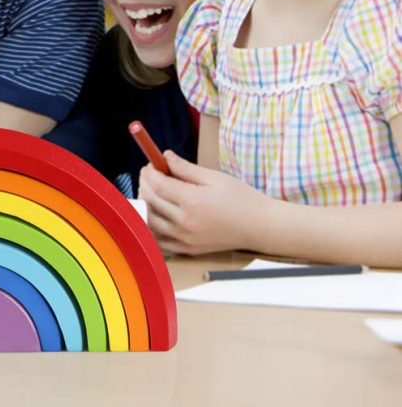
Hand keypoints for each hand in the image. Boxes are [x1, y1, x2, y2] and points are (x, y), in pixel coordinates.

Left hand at [138, 150, 272, 255]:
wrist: (261, 227)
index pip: (158, 185)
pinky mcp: (189, 250)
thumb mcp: (214, 177)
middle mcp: (186, 223)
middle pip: (151, 201)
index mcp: (192, 202)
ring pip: (151, 221)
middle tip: (149, 174)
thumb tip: (164, 156)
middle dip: (145, 184)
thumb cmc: (242, 199)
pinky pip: (160, 241)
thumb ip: (186, 168)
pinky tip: (155, 215)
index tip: (150, 164)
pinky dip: (152, 228)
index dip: (149, 172)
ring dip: (146, 204)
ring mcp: (186, 239)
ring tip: (152, 191)